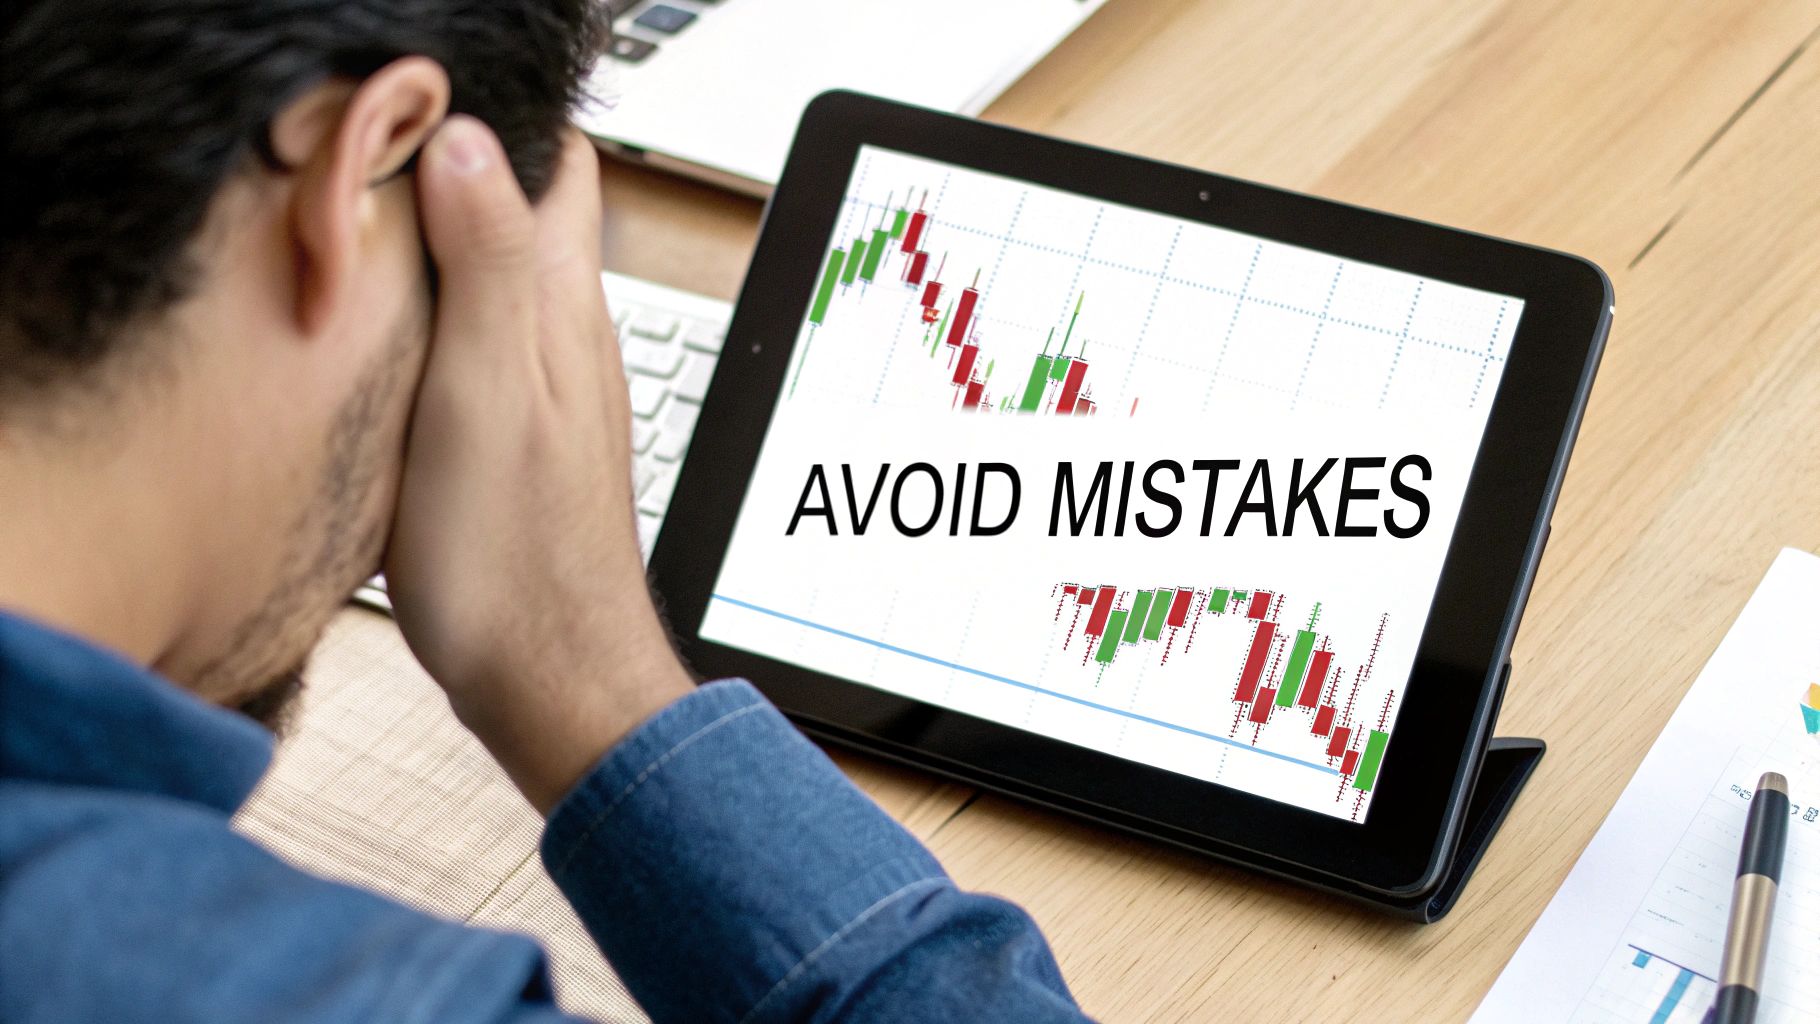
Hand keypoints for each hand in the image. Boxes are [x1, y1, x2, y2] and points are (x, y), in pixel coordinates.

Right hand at [386, 115, 693, 812]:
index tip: (411, 122)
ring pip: (499, 282)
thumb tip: (475, 141)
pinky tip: (383, 352)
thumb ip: (488, 264)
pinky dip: (432, 325)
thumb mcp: (487, 390)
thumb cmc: (519, 558)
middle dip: (457, 177)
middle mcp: (570, 340)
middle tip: (364, 182)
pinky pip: (480, 348)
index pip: (561, 169)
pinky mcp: (517, 440)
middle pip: (526, 217)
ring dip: (440, 252)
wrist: (551, 679)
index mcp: (566, 310)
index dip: (496, 125)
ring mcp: (547, 391)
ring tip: (361, 253)